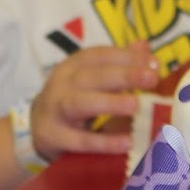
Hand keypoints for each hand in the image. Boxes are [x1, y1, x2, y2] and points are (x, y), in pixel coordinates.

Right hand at [32, 42, 158, 159]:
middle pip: (92, 76)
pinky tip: (127, 142)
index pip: (99, 56)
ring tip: (135, 105)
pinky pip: (80, 140)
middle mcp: (62, 84)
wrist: (35, 129)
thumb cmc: (72, 100)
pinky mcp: (54, 137)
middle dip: (123, 76)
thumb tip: (145, 48)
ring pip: (80, 104)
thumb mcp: (91, 79)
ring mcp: (55, 110)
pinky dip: (104, 141)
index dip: (126, 57)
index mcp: (73, 66)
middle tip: (152, 78)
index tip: (154, 64)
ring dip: (109, 103)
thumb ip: (117, 64)